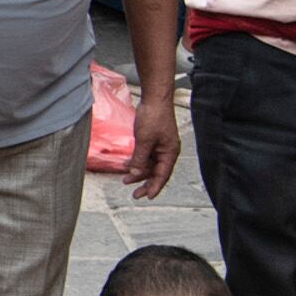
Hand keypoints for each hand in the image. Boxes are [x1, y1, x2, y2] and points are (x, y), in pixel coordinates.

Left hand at [126, 81, 179, 202]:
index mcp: (170, 152)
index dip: (155, 187)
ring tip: (125, 179)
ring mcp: (160, 146)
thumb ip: (139, 158)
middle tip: (135, 194)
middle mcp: (167, 151)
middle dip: (145, 183)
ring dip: (138, 172)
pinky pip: (145, 156)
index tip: (147, 197)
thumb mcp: (144, 140)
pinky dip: (136, 161)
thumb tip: (134, 172)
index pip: (163, 175)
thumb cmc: (154, 117)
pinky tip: (126, 165)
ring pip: (149, 165)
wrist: (154, 98)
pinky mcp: (152, 140)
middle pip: (156, 172)